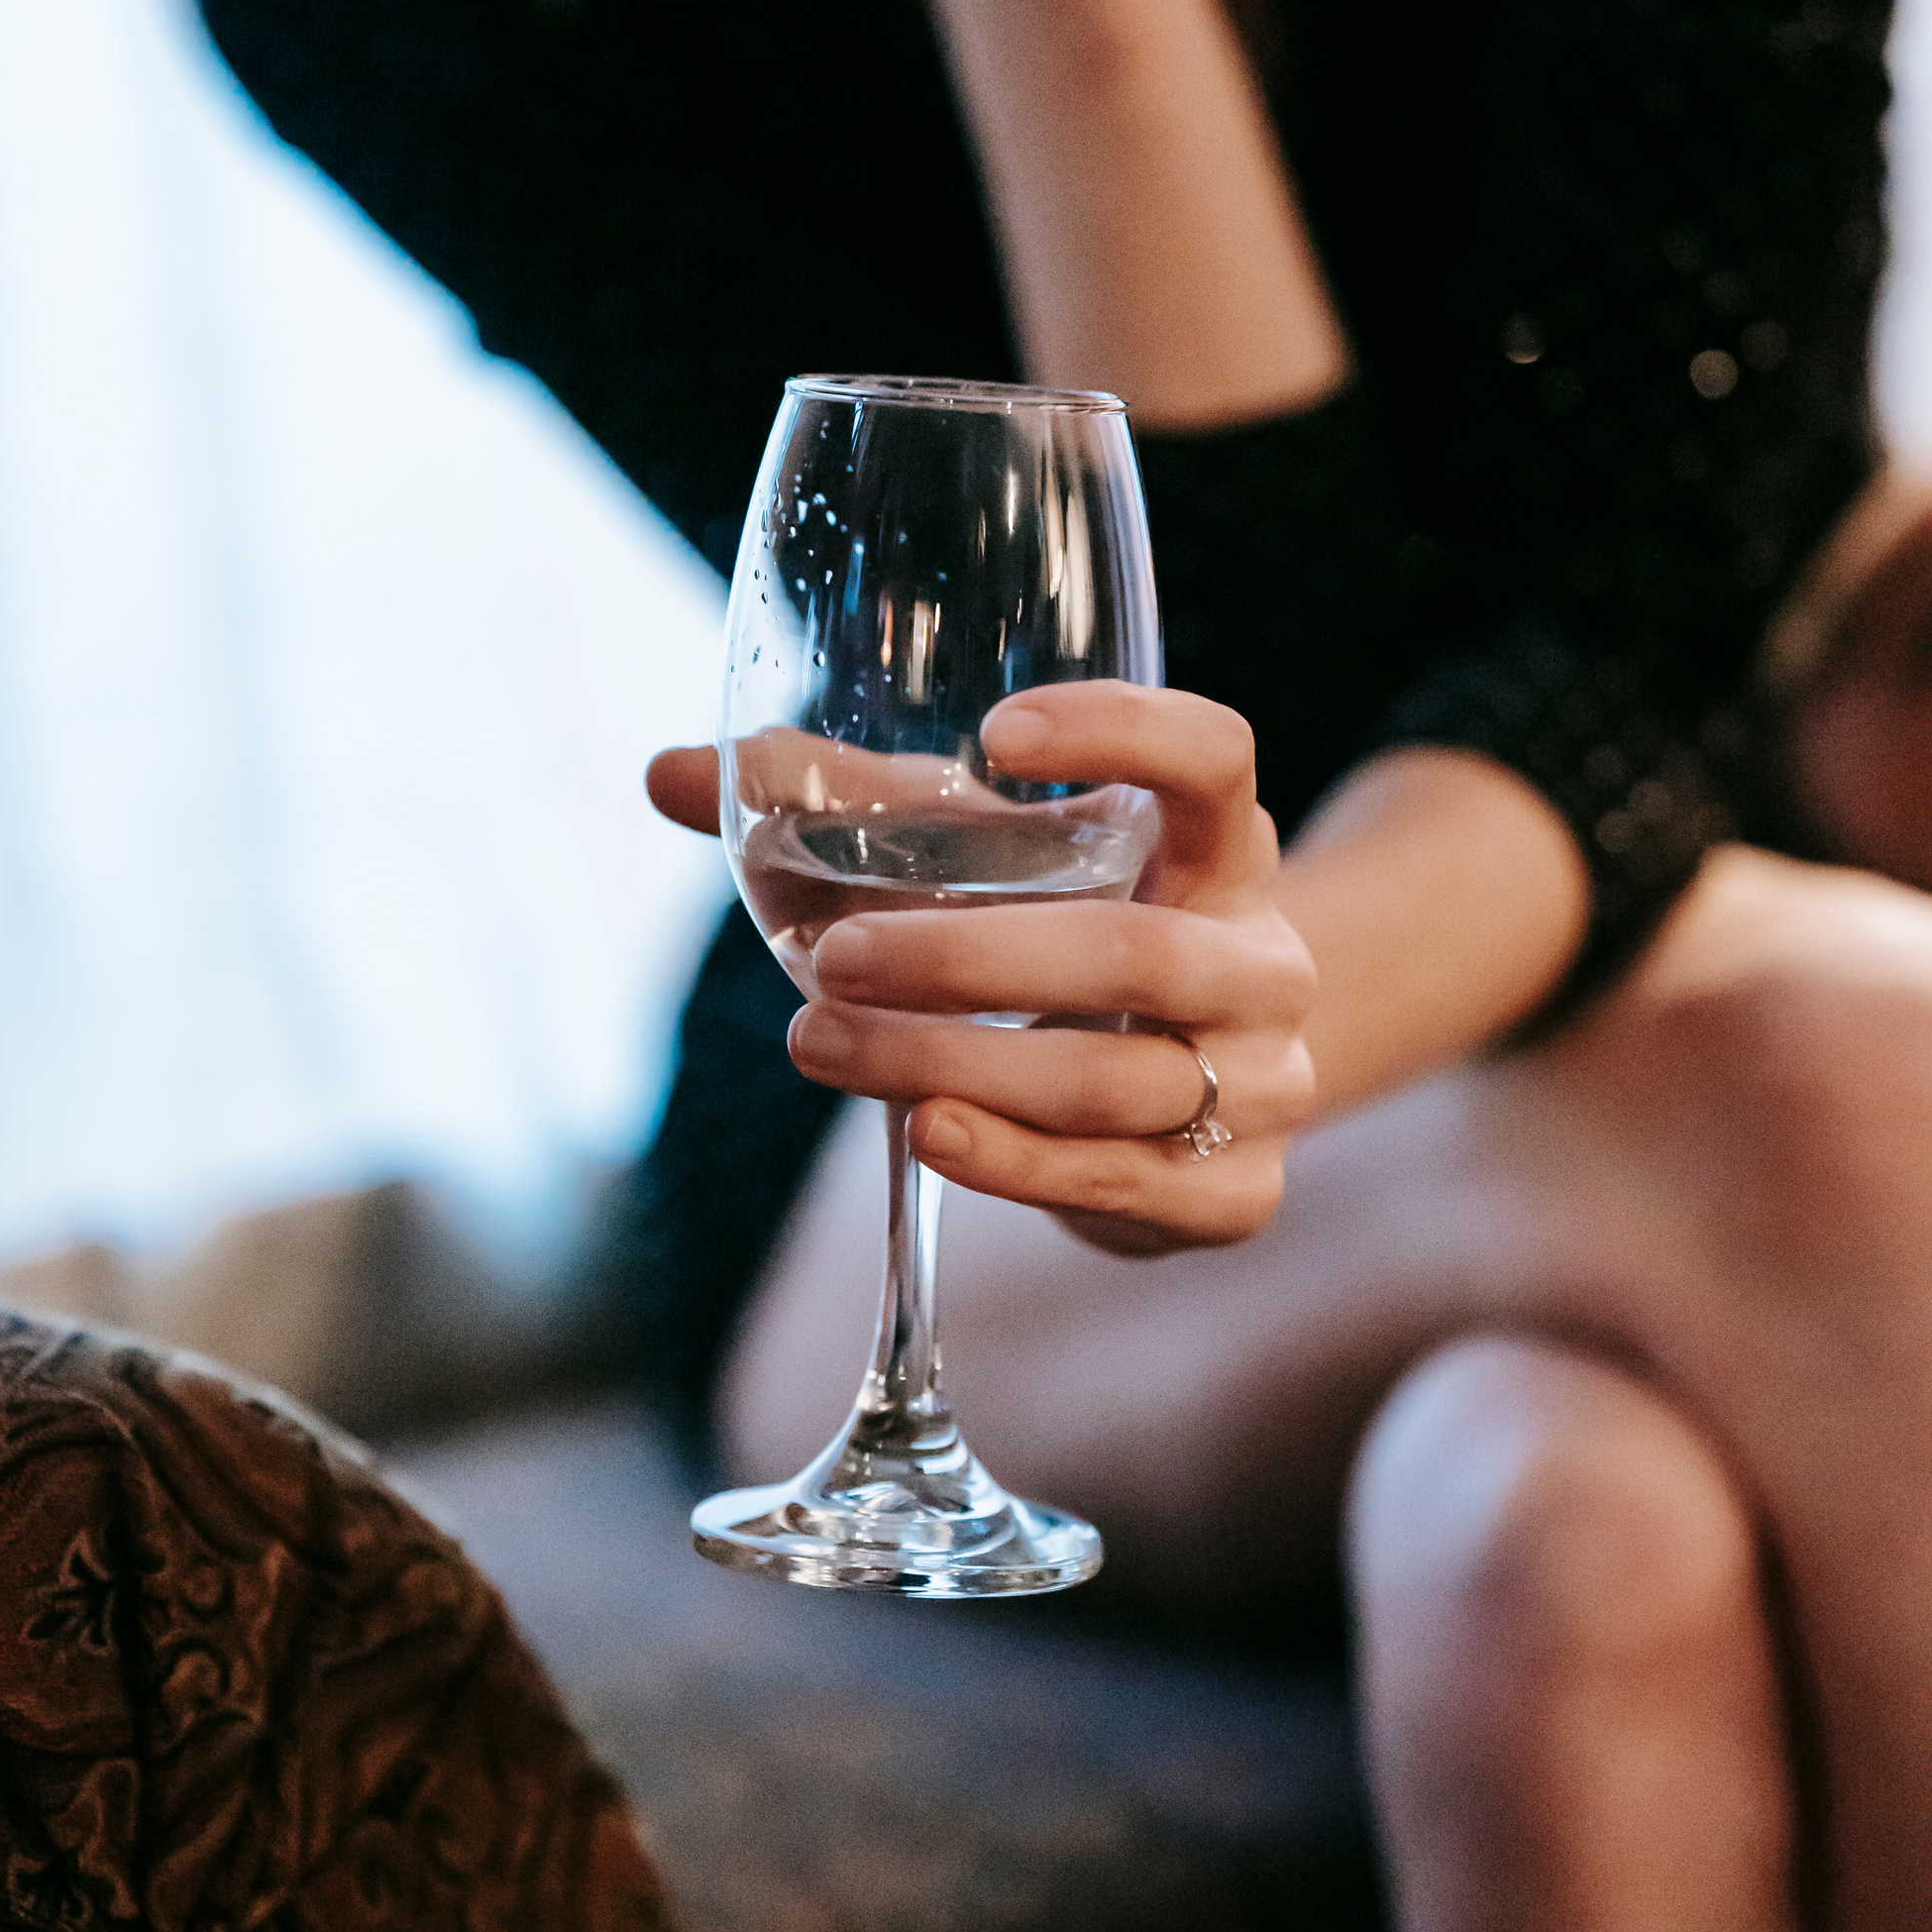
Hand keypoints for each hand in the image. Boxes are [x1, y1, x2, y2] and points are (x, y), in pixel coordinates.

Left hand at [648, 682, 1317, 1255]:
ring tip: (817, 1043)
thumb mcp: (977, 867)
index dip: (1119, 736)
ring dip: (953, 1065)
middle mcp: (1263, 958)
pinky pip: (1122, 1184)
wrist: (1187, 1092)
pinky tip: (923, 1133)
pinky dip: (1014, 1166)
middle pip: (1137, 950)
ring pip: (1113, 1079)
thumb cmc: (1061, 940)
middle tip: (835, 956)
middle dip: (971, 958)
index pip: (1211, 757)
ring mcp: (1265, 1083)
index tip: (993, 737)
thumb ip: (842, 812)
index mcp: (1218, 842)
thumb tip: (667, 774)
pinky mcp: (1236, 1195)